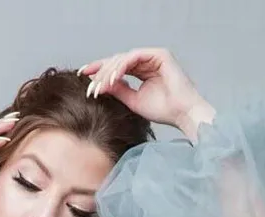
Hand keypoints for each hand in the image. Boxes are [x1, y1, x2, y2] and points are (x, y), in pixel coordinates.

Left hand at [77, 47, 215, 137]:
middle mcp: (146, 60)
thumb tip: (99, 84)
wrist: (182, 113)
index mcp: (142, 70)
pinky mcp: (159, 54)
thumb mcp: (133, 100)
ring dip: (109, 72)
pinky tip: (113, 79)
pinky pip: (134, 57)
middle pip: (117, 60)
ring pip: (123, 58)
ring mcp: (153, 55)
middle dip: (101, 72)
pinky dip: (122, 67)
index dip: (100, 71)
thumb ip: (118, 90)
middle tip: (89, 86)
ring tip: (99, 86)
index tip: (83, 77)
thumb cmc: (163, 110)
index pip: (117, 67)